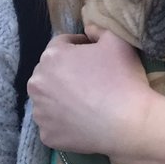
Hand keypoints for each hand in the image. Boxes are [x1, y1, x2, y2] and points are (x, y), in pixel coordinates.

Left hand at [28, 26, 153, 155]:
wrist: (127, 122)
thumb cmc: (122, 77)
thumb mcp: (117, 40)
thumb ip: (98, 29)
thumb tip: (88, 29)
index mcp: (52, 56)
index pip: (62, 43)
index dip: (79, 46)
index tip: (95, 55)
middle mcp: (37, 83)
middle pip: (50, 71)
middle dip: (66, 71)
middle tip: (91, 78)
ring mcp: (39, 111)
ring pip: (48, 98)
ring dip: (62, 96)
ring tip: (87, 101)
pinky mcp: (46, 134)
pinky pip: (53, 122)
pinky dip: (64, 120)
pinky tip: (83, 119)